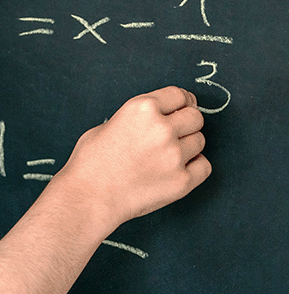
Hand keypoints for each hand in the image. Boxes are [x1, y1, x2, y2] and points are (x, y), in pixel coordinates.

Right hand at [50, 86, 210, 229]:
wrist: (88, 198)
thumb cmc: (90, 163)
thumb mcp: (107, 125)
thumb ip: (138, 119)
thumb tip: (158, 119)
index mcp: (142, 109)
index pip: (179, 95)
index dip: (182, 101)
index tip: (183, 108)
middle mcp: (162, 129)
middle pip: (195, 117)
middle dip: (186, 123)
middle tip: (173, 133)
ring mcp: (174, 155)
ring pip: (200, 141)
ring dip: (187, 146)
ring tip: (166, 156)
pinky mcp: (182, 180)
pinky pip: (204, 166)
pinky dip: (194, 167)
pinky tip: (176, 169)